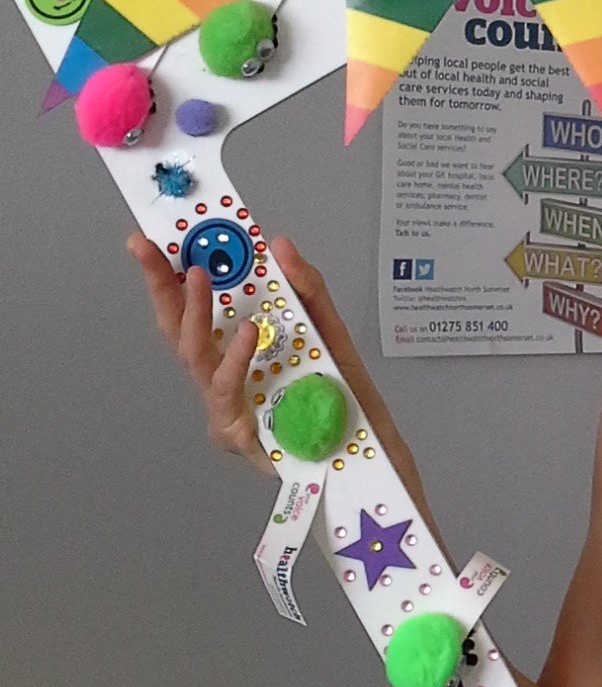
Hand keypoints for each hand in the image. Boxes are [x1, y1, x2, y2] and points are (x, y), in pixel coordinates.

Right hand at [128, 233, 401, 478]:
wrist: (368, 447)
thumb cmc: (341, 394)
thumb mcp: (328, 330)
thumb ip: (307, 289)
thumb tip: (279, 244)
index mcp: (235, 353)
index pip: (193, 310)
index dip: (169, 276)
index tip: (152, 239)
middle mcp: (222, 378)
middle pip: (178, 329)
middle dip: (160, 286)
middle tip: (149, 248)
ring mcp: (224, 408)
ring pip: (195, 355)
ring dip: (194, 312)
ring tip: (198, 275)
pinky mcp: (236, 434)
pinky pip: (228, 390)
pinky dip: (235, 357)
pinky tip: (245, 332)